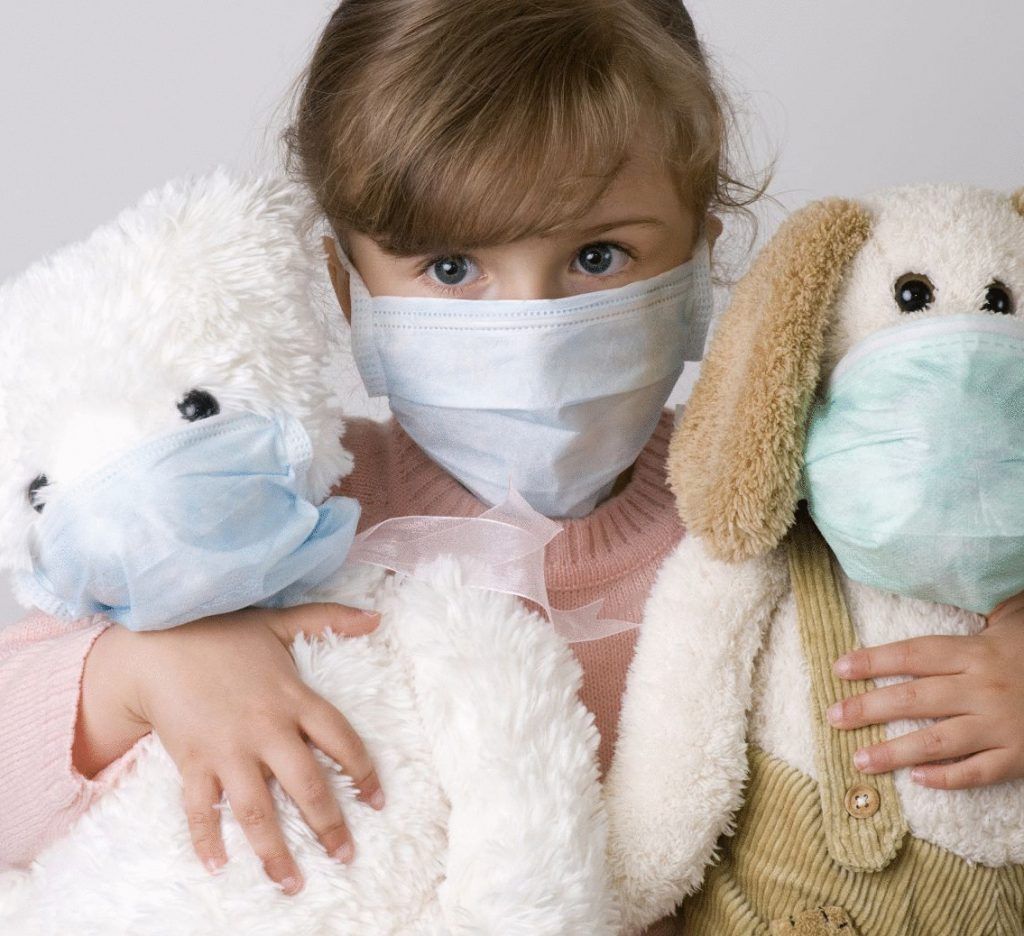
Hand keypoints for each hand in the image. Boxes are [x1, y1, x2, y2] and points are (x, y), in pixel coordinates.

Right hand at [77, 603, 383, 893]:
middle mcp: (266, 730)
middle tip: (346, 856)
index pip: (341, 741)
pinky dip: (206, 840)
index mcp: (294, 698)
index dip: (364, 772)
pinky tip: (218, 867)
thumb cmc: (224, 633)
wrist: (159, 641)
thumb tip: (377, 617)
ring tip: (292, 883)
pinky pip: (200, 809)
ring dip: (275, 851)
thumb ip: (330, 618)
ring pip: (257, 810)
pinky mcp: (193, 761)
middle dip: (329, 825)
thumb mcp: (280, 621)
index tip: (377, 801)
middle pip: (307, 786)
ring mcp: (228, 750)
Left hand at [826, 597, 1023, 789]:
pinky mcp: (1020, 756)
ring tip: (859, 759)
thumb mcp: (1013, 620)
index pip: (914, 655)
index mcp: (978, 652)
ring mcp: (1002, 725)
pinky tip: (918, 779)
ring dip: (895, 751)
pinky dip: (948, 778)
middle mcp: (984, 688)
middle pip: (916, 698)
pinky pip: (978, 771)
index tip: (839, 667)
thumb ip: (977, 612)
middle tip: (833, 717)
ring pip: (939, 741)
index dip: (874, 660)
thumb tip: (948, 580)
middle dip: (869, 708)